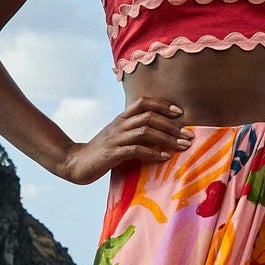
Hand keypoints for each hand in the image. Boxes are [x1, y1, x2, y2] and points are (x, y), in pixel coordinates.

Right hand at [57, 97, 193, 184]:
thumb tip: (159, 133)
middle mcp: (119, 124)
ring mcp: (116, 138)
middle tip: (189, 135)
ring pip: (145, 131)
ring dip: (167, 138)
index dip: (163, 104)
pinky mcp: (113, 154)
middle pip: (149, 117)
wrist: (75, 162)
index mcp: (121, 118)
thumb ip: (134, 132)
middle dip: (172, 126)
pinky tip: (165, 157)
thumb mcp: (118, 136)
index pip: (143, 102)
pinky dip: (153, 153)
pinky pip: (136, 150)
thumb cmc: (101, 151)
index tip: (180, 113)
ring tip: (183, 146)